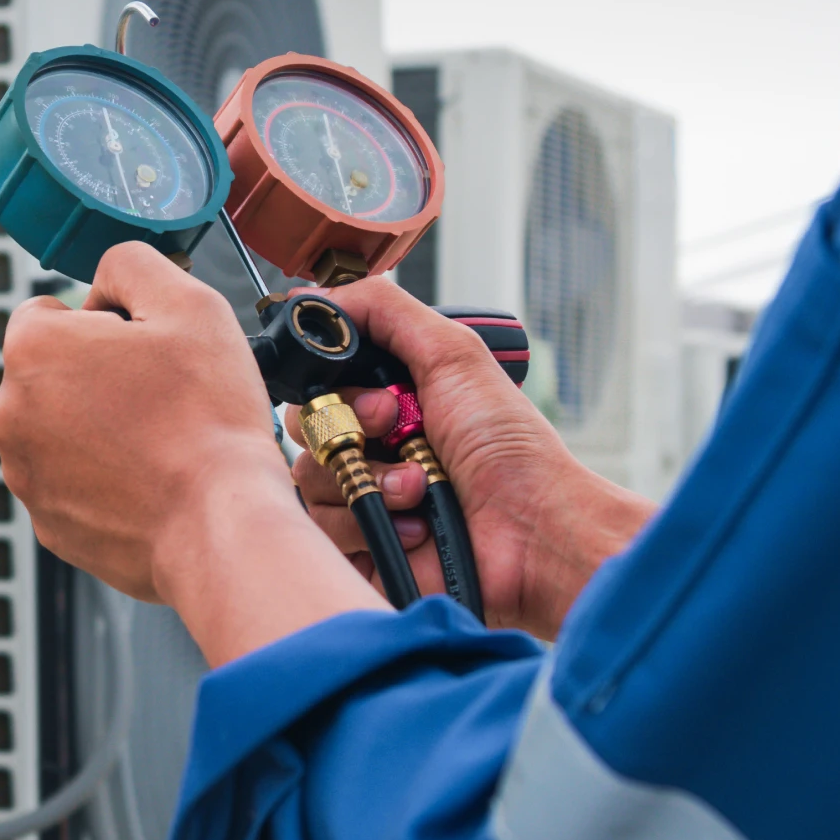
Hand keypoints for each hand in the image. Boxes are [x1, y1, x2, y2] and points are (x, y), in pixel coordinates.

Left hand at [0, 242, 381, 665]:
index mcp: (32, 348)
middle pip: (54, 375)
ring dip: (101, 429)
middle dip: (99, 378)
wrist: (219, 522)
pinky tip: (153, 481)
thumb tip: (108, 275)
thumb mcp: (190, 303)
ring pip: (62, 431)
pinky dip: (107, 480)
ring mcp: (25, 475)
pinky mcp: (48, 524)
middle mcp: (9, 411)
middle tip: (164, 398)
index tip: (150, 351)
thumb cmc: (208, 417)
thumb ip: (132, 264)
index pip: (51, 312)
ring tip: (163, 443)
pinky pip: (75, 484)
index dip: (107, 324)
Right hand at [286, 279, 656, 640]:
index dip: (339, 385)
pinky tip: (416, 524)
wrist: (533, 531)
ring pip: (310, 477)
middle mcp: (373, 443)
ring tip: (420, 486)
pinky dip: (370, 523)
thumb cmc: (511, 449)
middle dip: (353, 428)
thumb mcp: (454, 355)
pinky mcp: (360, 546)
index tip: (381, 393)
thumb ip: (386, 310)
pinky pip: (322, 528)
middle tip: (399, 429)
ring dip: (369, 477)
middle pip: (307, 425)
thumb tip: (318, 293)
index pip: (321, 381)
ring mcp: (365, 496)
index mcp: (390, 398)